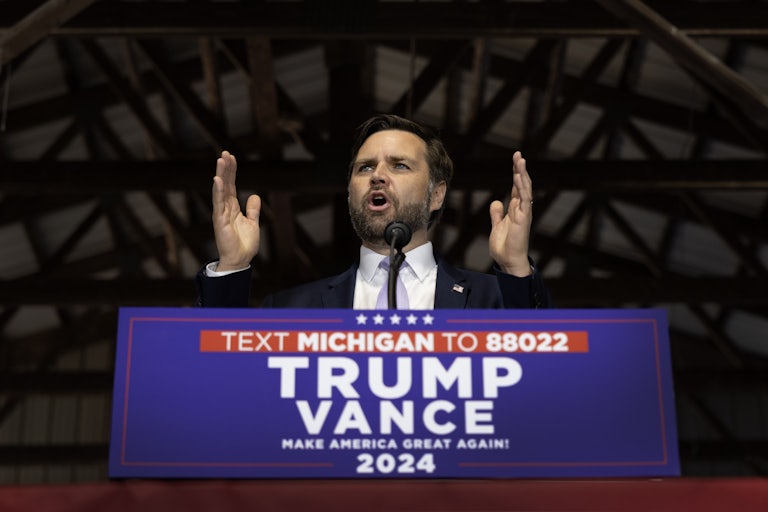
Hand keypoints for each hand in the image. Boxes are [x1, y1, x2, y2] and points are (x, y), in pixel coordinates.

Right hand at [211, 151, 261, 270]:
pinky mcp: (219, 221)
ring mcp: (221, 213)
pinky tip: (218, 180)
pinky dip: (218, 191)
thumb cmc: (244, 244)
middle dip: (225, 168)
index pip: (231, 185)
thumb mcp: (252, 222)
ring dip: (221, 175)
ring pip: (220, 190)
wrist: (240, 260)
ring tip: (221, 160)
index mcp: (232, 207)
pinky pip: (218, 203)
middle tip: (225, 152)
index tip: (232, 157)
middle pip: (225, 184)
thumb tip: (253, 195)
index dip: (232, 171)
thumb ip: (252, 209)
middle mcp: (225, 208)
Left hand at [489, 151, 532, 276]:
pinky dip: (522, 188)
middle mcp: (521, 208)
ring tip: (520, 160)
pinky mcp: (523, 218)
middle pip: (522, 184)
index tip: (515, 160)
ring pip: (524, 189)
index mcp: (515, 209)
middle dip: (520, 169)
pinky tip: (518, 177)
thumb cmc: (505, 246)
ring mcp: (523, 213)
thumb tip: (496, 201)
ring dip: (522, 174)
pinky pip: (524, 200)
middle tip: (518, 154)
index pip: (517, 187)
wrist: (509, 261)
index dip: (516, 173)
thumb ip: (497, 213)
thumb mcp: (497, 225)